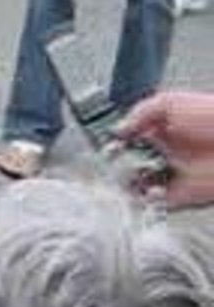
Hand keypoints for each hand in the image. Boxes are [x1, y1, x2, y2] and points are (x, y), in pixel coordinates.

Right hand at [116, 91, 213, 207]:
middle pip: (127, 163)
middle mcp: (164, 152)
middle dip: (115, 165)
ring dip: (125, 185)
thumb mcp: (171, 102)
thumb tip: (117, 129)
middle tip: (109, 166)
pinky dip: (144, 202)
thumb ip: (140, 112)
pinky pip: (152, 203)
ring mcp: (170, 174)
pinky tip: (143, 192)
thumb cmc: (213, 118)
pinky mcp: (178, 196)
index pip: (127, 137)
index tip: (103, 147)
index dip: (113, 142)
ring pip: (135, 185)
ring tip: (122, 181)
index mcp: (162, 128)